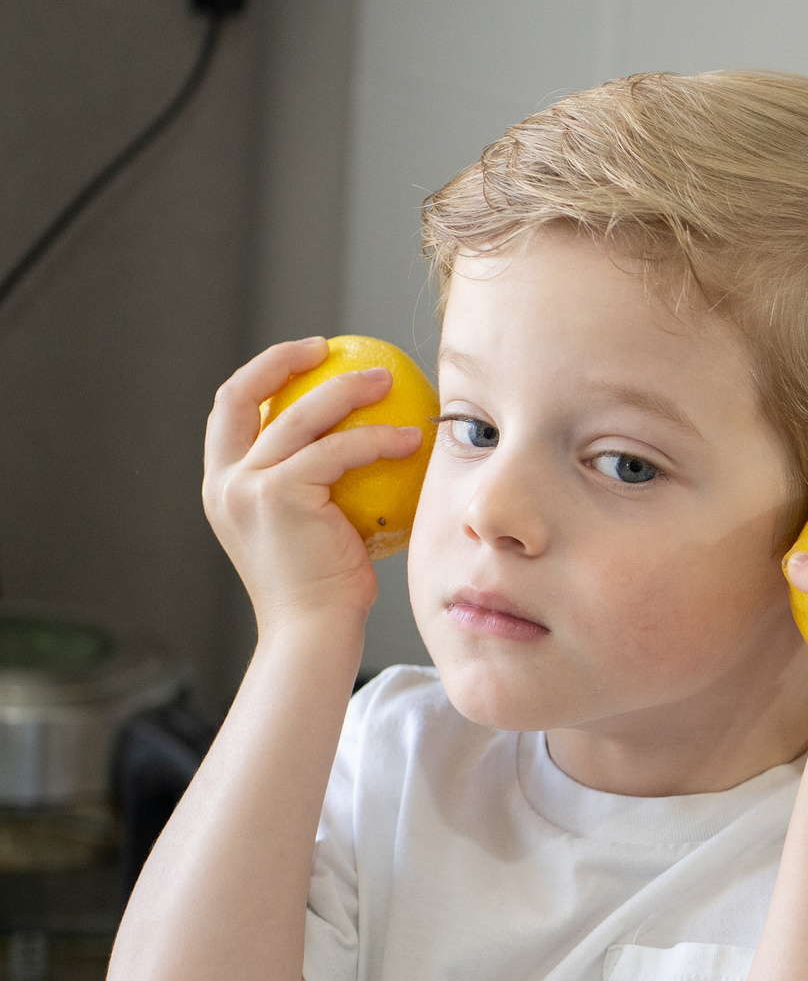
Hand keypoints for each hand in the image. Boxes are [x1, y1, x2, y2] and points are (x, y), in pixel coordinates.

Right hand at [202, 337, 419, 635]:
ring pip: (301, 416)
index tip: (307, 357)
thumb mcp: (312, 529)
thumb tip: (363, 447)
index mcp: (224, 487)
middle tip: (336, 348)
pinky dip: (377, 439)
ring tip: (392, 381)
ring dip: (348, 390)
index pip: (230, 412)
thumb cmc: (328, 591)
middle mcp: (224, 483)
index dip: (263, 374)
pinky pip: (338, 451)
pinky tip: (411, 438)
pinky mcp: (278, 495)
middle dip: (284, 359)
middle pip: (242, 395)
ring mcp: (246, 487)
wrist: (314, 632)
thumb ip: (316, 488)